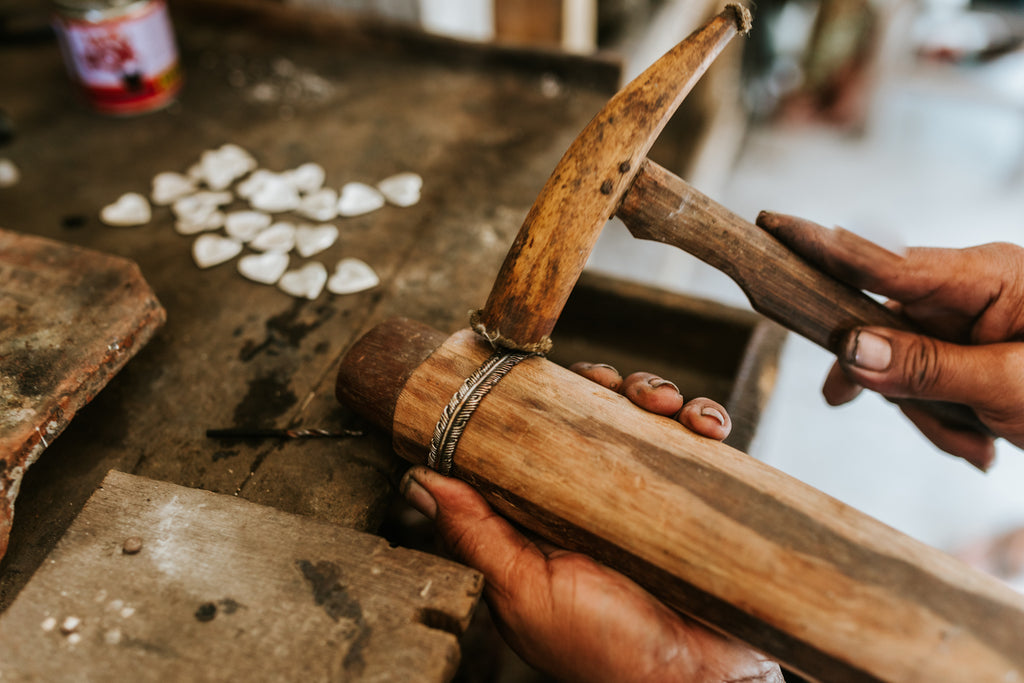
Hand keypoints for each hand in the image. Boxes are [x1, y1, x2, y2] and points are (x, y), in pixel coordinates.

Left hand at [401, 364, 781, 682]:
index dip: (533, 401)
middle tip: (611, 385)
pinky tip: (706, 427)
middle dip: (601, 386)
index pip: (530, 438)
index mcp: (544, 516)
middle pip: (591, 416)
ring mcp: (647, 497)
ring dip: (655, 395)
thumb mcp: (526, 593)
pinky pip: (700, 445)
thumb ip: (475, 537)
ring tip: (666, 405)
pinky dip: (704, 421)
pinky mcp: (697, 499)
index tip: (538, 378)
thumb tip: (419, 479)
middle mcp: (594, 498)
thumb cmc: (606, 654)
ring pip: (644, 419)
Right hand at [757, 210, 1023, 469]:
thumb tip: (847, 349)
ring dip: (925, 412)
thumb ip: (928, 368)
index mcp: (986, 276)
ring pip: (896, 363)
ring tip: (978, 445)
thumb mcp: (1014, 386)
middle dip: (895, 383)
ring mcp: (965, 322)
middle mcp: (967, 291)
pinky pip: (920, 380)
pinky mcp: (966, 349)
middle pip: (882, 326)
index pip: (886, 261)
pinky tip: (976, 444)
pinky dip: (938, 418)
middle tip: (915, 418)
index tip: (772, 226)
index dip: (824, 247)